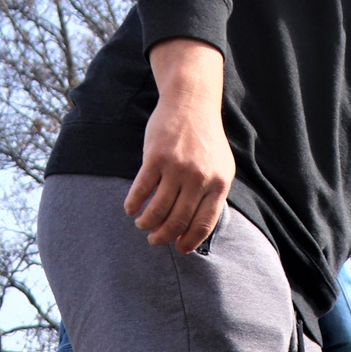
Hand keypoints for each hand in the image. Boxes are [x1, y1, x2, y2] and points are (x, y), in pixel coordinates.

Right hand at [124, 38, 234, 254]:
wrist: (192, 102)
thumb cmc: (205, 140)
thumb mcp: (220, 168)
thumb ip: (211, 196)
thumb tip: (194, 231)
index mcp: (218, 184)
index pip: (203, 224)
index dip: (189, 241)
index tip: (179, 249)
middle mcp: (199, 178)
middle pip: (178, 220)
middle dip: (164, 236)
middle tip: (154, 240)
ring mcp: (177, 167)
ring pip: (158, 209)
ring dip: (147, 223)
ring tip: (142, 225)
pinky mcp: (156, 157)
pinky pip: (142, 189)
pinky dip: (134, 204)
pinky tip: (130, 209)